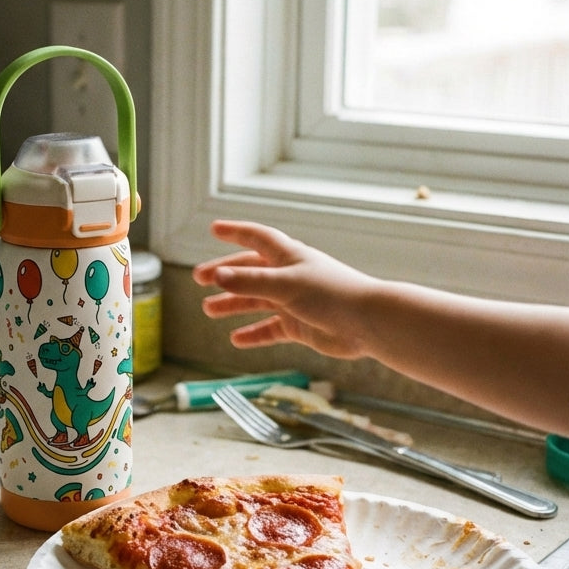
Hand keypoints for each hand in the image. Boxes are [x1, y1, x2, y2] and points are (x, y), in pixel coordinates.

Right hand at [191, 220, 376, 358]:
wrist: (368, 324)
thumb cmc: (332, 295)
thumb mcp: (285, 285)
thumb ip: (249, 282)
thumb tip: (217, 277)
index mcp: (288, 257)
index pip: (256, 238)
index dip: (236, 232)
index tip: (214, 228)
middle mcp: (289, 276)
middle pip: (250, 271)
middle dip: (225, 274)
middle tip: (200, 278)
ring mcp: (294, 302)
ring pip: (256, 301)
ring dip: (233, 304)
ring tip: (209, 310)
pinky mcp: (300, 326)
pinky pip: (270, 329)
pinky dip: (253, 334)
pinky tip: (236, 340)